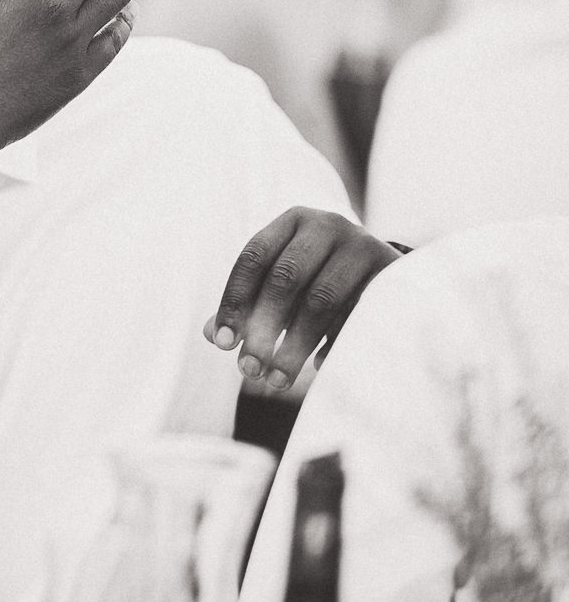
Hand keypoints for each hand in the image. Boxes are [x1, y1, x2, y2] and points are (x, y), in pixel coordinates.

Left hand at [203, 208, 402, 389]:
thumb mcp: (283, 282)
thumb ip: (248, 304)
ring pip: (321, 300)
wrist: (388, 267)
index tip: (222, 343)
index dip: (234, 301)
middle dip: (263, 328)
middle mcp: (328, 226)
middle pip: (285, 278)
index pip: (253, 257)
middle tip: (248, 370)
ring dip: (294, 345)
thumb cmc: (320, 276)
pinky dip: (334, 345)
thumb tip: (209, 334)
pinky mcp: (391, 274)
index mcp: (292, 221)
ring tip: (276, 380)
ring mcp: (363, 246)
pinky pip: (356, 315)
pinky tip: (318, 367)